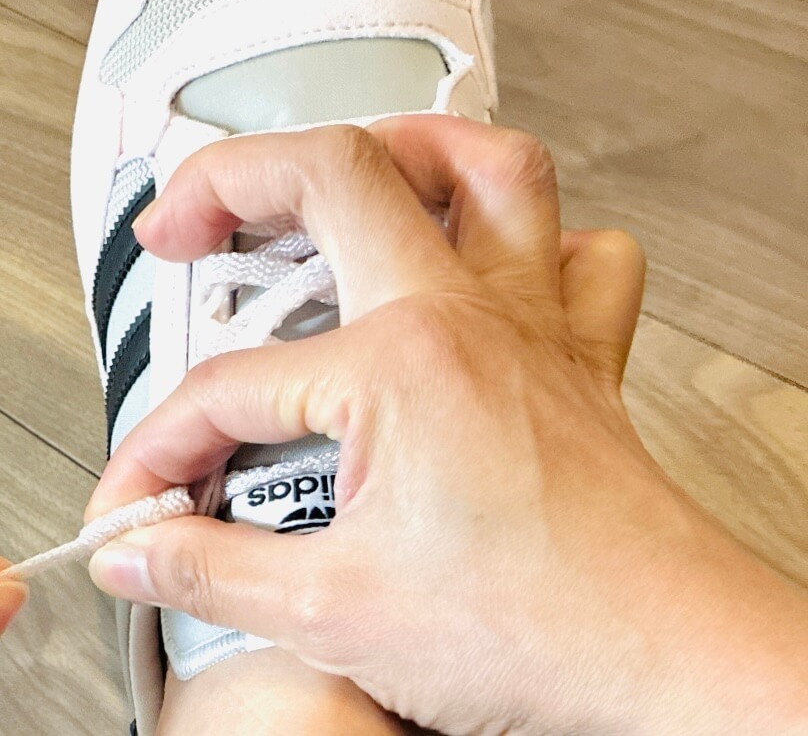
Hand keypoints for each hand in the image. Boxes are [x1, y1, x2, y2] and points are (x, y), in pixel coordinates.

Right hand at [87, 117, 807, 733]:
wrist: (670, 663)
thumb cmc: (542, 633)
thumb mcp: (335, 614)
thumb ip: (212, 572)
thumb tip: (139, 551)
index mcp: (397, 367)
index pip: (231, 386)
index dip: (160, 444)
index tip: (138, 499)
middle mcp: (466, 318)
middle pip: (336, 176)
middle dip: (229, 179)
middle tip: (180, 222)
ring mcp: (529, 326)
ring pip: (488, 169)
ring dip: (403, 145)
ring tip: (336, 166)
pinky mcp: (577, 357)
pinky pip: (579, 254)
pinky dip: (533, 236)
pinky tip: (484, 257)